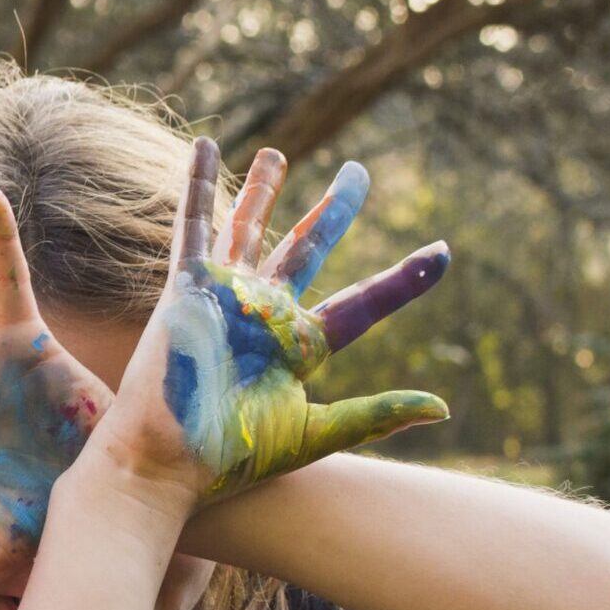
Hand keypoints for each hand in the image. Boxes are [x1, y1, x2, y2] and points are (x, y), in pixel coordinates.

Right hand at [101, 138, 450, 502]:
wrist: (166, 462)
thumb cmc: (229, 457)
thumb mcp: (313, 434)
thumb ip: (373, 415)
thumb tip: (441, 407)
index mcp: (299, 348)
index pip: (363, 303)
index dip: (402, 281)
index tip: (442, 254)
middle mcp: (264, 315)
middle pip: (306, 249)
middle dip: (333, 211)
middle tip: (357, 174)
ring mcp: (225, 297)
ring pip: (249, 229)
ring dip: (261, 191)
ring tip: (276, 154)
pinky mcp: (188, 288)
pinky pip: (195, 227)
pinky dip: (198, 186)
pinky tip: (205, 146)